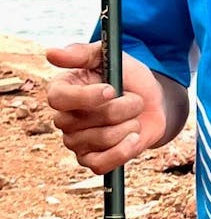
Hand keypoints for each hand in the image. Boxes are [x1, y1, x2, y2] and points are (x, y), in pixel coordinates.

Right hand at [46, 42, 166, 173]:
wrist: (151, 104)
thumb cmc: (127, 78)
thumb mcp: (108, 57)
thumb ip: (81, 53)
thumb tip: (51, 54)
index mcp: (62, 90)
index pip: (57, 99)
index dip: (85, 97)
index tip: (110, 90)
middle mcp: (64, 119)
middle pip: (86, 120)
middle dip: (120, 109)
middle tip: (135, 100)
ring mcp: (76, 143)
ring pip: (101, 140)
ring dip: (128, 126)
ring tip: (134, 117)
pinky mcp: (91, 161)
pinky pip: (100, 165)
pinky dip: (122, 151)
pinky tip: (134, 138)